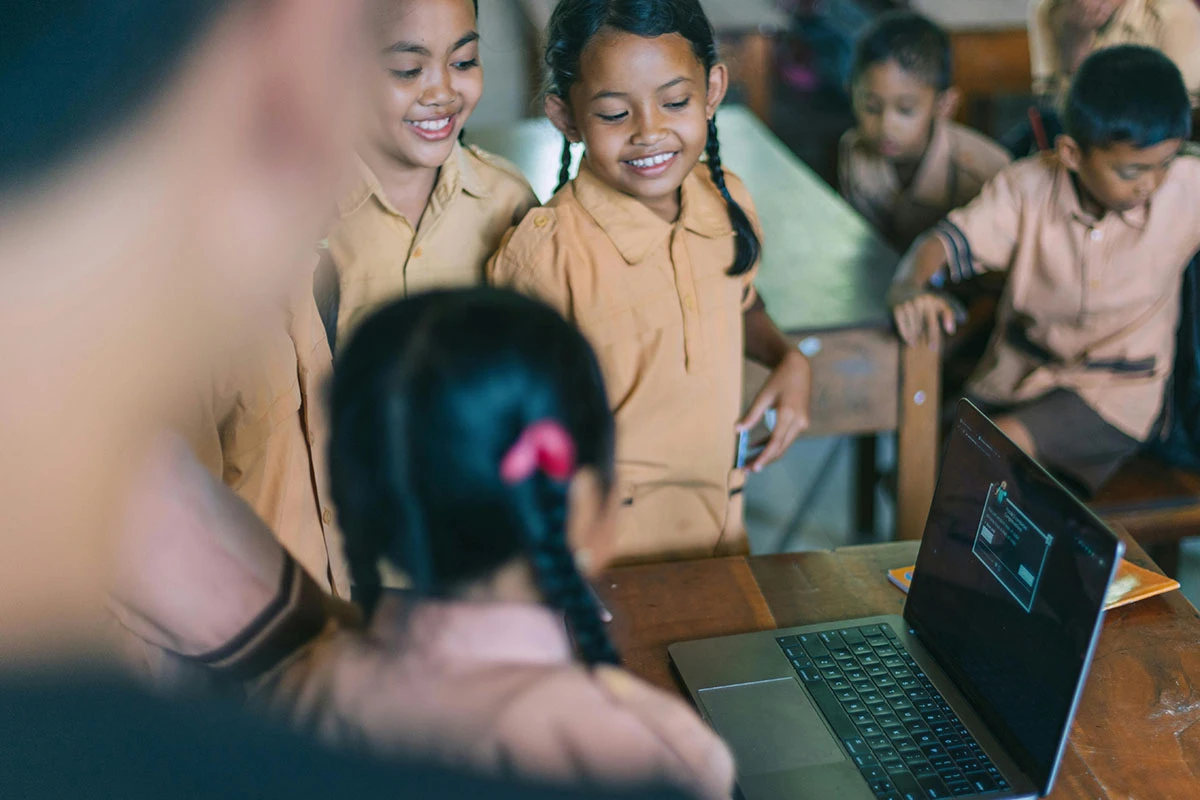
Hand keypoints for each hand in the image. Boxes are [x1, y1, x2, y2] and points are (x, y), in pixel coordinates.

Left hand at [739, 351, 810, 472]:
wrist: (799, 369)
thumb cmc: (778, 380)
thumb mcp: (762, 396)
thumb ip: (751, 415)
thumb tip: (737, 430)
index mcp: (788, 414)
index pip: (775, 442)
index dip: (764, 457)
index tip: (753, 468)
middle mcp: (798, 422)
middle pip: (780, 448)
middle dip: (763, 460)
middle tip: (745, 469)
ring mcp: (801, 424)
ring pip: (783, 446)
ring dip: (767, 454)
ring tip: (749, 461)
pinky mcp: (800, 423)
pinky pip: (785, 438)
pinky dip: (771, 443)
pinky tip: (756, 446)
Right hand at [891, 290, 957, 346]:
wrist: (903, 288)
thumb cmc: (925, 300)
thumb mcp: (939, 303)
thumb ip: (949, 315)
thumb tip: (951, 332)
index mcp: (931, 301)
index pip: (932, 323)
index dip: (933, 336)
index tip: (933, 348)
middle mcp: (919, 301)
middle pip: (922, 327)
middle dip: (924, 338)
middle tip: (927, 350)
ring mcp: (907, 304)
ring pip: (912, 327)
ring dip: (914, 338)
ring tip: (915, 345)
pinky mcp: (897, 308)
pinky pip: (902, 325)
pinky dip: (905, 334)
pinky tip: (908, 341)